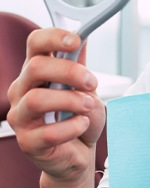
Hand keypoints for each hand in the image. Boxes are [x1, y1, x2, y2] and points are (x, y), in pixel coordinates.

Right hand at [7, 28, 105, 182]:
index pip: (36, 43)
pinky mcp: (27, 142)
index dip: (54, 37)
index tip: (76, 40)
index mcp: (38, 70)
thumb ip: (81, 65)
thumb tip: (83, 38)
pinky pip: (47, 133)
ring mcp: (21, 116)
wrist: (80, 150)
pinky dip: (72, 127)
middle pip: (36, 67)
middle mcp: (23, 89)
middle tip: (91, 82)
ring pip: (37, 100)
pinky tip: (81, 125)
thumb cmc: (80, 115)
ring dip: (70, 101)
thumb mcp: (86, 86)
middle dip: (70, 72)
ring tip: (87, 106)